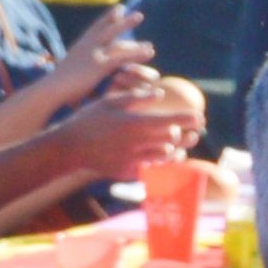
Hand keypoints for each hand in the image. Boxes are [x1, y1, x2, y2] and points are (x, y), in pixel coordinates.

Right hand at [35, 7, 146, 108]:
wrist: (51, 89)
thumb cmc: (55, 86)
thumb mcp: (65, 72)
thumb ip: (73, 69)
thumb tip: (71, 73)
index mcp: (79, 47)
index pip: (94, 29)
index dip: (106, 19)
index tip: (117, 10)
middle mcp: (87, 47)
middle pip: (106, 28)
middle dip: (119, 20)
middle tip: (132, 12)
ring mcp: (94, 54)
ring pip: (117, 39)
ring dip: (130, 29)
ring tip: (144, 26)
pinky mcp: (100, 65)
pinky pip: (123, 57)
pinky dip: (137, 53)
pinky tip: (150, 51)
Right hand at [78, 77, 209, 180]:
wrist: (67, 148)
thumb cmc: (87, 120)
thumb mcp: (109, 101)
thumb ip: (136, 98)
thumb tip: (160, 95)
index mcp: (133, 122)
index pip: (170, 120)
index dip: (188, 119)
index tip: (201, 117)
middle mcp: (136, 142)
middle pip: (172, 139)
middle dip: (187, 135)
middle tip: (195, 132)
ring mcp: (132, 159)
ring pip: (166, 156)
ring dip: (176, 150)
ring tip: (179, 146)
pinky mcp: (127, 172)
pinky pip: (152, 169)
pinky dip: (161, 163)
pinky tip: (163, 158)